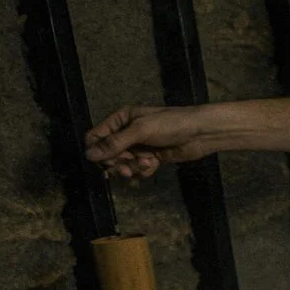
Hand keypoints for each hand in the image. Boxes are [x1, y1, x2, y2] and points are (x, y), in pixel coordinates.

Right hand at [85, 105, 208, 180]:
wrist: (200, 134)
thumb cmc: (171, 124)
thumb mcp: (140, 130)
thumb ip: (114, 143)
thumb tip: (89, 155)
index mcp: (121, 119)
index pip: (96, 137)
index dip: (98, 151)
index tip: (106, 160)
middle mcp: (127, 132)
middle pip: (108, 155)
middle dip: (118, 163)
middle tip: (127, 168)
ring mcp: (138, 147)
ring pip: (123, 164)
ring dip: (133, 168)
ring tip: (147, 163)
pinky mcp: (150, 158)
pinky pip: (137, 170)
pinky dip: (144, 170)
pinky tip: (153, 165)